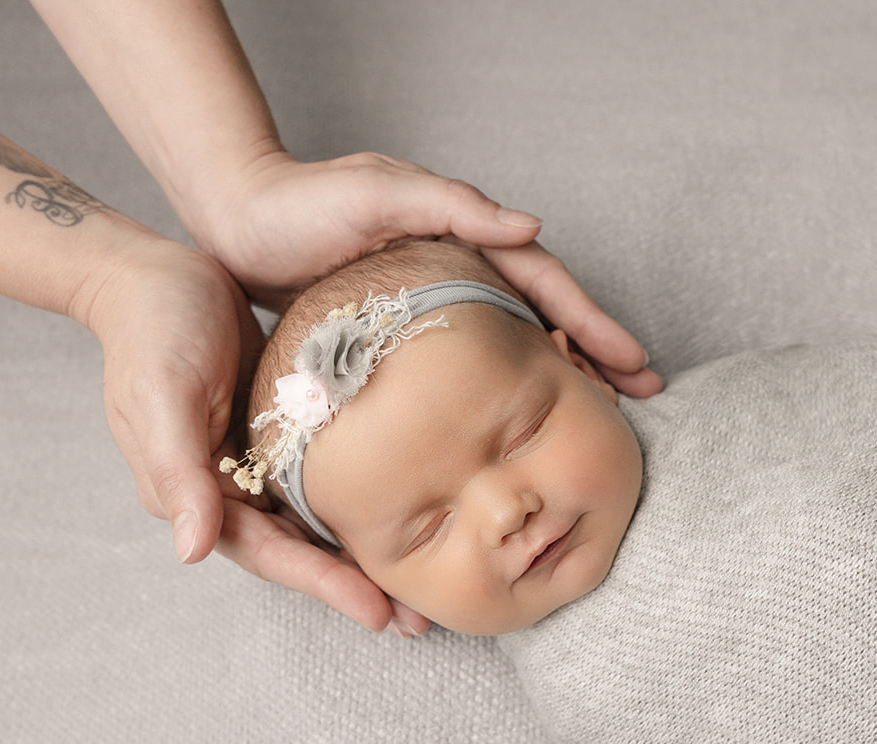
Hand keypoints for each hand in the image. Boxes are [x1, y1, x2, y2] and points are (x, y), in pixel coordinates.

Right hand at [76, 231, 428, 633]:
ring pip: (319, 525)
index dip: (323, 585)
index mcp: (196, 495)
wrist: (155, 275)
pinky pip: (327, 484)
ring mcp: (258, 466)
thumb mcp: (161, 396)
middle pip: (301, 552)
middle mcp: (229, 491)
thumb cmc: (153, 331)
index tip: (375, 613)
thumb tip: (192, 551)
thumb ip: (177, 475)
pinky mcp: (283, 436)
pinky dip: (363, 505)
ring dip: (365, 556)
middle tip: (415, 621)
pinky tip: (410, 514)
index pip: (269, 553)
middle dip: (355, 587)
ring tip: (421, 588)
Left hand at [197, 150, 659, 394]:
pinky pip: (474, 356)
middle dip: (597, 352)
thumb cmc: (300, 204)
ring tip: (595, 414)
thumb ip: (453, 206)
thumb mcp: (378, 194)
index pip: (547, 284)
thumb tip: (531, 225)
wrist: (234, 216)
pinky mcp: (407, 326)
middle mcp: (460, 266)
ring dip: (560, 371)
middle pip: (545, 314)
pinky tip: (516, 416)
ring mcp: (437, 297)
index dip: (594, 324)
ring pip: (515, 338)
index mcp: (465, 239)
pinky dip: (506, 380)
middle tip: (641, 396)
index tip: (633, 364)